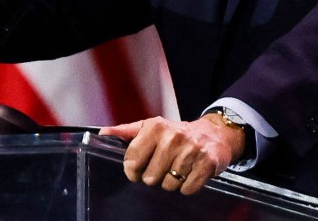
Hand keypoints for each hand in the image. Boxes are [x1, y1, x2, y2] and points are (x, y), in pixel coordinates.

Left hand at [99, 114, 245, 194]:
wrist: (215, 133)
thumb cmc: (177, 133)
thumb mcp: (151, 127)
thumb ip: (126, 131)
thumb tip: (102, 134)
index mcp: (155, 127)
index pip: (132, 161)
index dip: (133, 171)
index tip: (139, 169)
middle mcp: (173, 137)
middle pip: (150, 178)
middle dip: (155, 177)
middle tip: (163, 166)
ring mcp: (191, 150)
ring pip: (169, 186)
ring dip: (172, 182)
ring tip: (178, 168)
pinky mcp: (207, 164)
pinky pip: (187, 189)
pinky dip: (187, 186)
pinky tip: (190, 173)